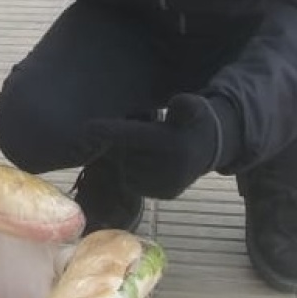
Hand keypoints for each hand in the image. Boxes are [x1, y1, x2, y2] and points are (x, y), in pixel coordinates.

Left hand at [84, 93, 237, 199]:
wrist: (210, 148)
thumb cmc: (194, 121)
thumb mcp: (194, 107)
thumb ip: (185, 106)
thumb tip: (178, 102)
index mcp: (172, 144)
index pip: (131, 137)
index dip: (108, 132)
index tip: (87, 127)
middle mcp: (169, 170)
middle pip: (124, 153)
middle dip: (118, 141)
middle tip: (127, 128)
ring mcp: (166, 186)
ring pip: (126, 168)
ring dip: (124, 156)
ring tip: (140, 144)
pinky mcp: (163, 195)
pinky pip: (134, 181)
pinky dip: (131, 170)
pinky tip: (142, 159)